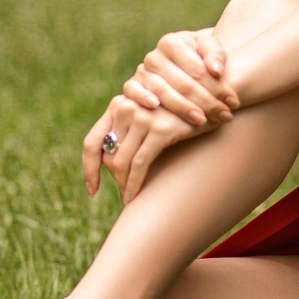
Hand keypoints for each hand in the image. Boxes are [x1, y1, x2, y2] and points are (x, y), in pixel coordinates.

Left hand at [82, 94, 214, 202]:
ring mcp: (142, 117)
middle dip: (115, 180)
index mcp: (117, 105)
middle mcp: (125, 107)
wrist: (209, 100)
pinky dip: (134, 184)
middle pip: (108, 156)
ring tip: (129, 198)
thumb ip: (127, 132)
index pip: (92, 142)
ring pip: (120, 162)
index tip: (92, 190)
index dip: (89, 169)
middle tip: (125, 193)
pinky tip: (134, 197)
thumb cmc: (178, 114)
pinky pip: (139, 164)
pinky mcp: (159, 129)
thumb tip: (109, 165)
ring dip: (124, 185)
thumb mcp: (148, 117)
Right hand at [120, 29, 238, 127]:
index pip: (196, 69)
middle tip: (224, 115)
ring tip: (202, 120)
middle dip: (206, 102)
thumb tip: (216, 71)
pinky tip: (155, 107)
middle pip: (182, 83)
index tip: (234, 102)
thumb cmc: (201, 58)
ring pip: (161, 91)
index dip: (217, 87)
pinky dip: (142, 98)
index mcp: (172, 42)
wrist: (184, 64)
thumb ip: (216, 55)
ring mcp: (141, 72)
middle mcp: (154, 56)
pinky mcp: (131, 86)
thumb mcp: (210, 49)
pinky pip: (132, 91)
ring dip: (183, 108)